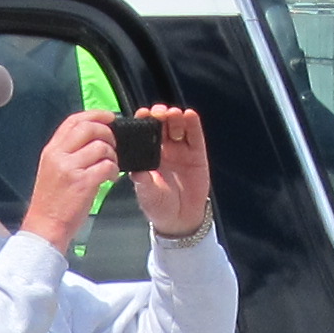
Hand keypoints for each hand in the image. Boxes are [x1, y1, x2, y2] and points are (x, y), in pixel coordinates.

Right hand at [23, 109, 117, 253]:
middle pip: (89, 128)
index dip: (94, 115)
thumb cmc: (51, 203)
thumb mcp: (52, 170)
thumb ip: (67, 153)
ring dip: (113, 155)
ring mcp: (70, 169)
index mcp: (51, 150)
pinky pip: (107, 166)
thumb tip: (90, 140)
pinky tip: (110, 178)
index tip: (108, 117)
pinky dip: (114, 170)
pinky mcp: (83, 183)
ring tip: (111, 167)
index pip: (73, 121)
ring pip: (101, 147)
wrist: (45, 227)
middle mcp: (59, 155)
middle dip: (107, 132)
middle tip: (113, 145)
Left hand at [126, 104, 211, 239]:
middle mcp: (164, 148)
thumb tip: (136, 172)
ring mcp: (181, 149)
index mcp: (147, 154)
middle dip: (159, 115)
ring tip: (172, 114)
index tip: (141, 114)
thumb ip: (143, 182)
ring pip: (178, 126)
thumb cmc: (158, 205)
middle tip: (157, 113)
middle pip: (162, 124)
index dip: (143, 121)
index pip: (144, 132)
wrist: (180, 219)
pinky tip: (189, 115)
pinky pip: (195, 135)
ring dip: (175, 116)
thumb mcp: (147, 194)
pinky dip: (193, 123)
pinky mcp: (197, 153)